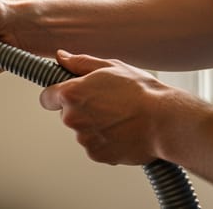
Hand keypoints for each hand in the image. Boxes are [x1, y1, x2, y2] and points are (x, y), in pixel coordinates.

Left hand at [40, 51, 178, 164]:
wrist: (166, 122)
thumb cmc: (142, 92)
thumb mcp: (110, 67)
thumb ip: (80, 63)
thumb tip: (61, 57)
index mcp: (71, 94)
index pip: (46, 98)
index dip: (57, 96)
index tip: (67, 96)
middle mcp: (72, 118)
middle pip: (66, 115)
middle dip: (81, 110)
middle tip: (108, 104)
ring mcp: (84, 139)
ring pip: (83, 132)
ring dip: (95, 127)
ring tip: (121, 118)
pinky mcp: (97, 155)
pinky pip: (96, 147)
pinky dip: (106, 142)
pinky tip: (124, 133)